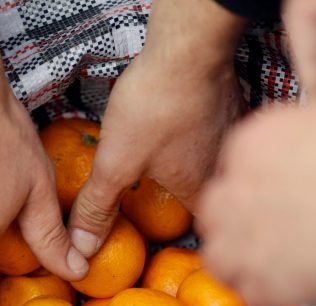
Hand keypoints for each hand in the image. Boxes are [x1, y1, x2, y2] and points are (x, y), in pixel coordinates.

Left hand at [67, 0, 245, 256]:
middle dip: (190, 204)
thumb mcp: (116, 163)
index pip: (202, 231)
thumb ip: (99, 207)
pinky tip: (181, 131)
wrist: (188, 47)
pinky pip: (219, 135)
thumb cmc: (155, 106)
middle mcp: (225, 167)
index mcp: (200, 189)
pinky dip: (202, 140)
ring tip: (170, 169)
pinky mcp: (232, 107)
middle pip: (210, 197)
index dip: (190, 242)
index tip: (175, 247)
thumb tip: (82, 248)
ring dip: (198, 170)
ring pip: (216, 165)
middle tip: (167, 206)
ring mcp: (233, 134)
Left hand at [198, 96, 315, 305]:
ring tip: (274, 267)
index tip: (281, 192)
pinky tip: (295, 292)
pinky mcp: (262, 282)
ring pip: (219, 256)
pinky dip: (271, 297)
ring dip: (241, 263)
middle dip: (238, 222)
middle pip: (217, 209)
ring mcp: (243, 239)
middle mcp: (236, 189)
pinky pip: (253, 295)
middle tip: (272, 231)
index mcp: (254, 140)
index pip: (237, 163)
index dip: (258, 182)